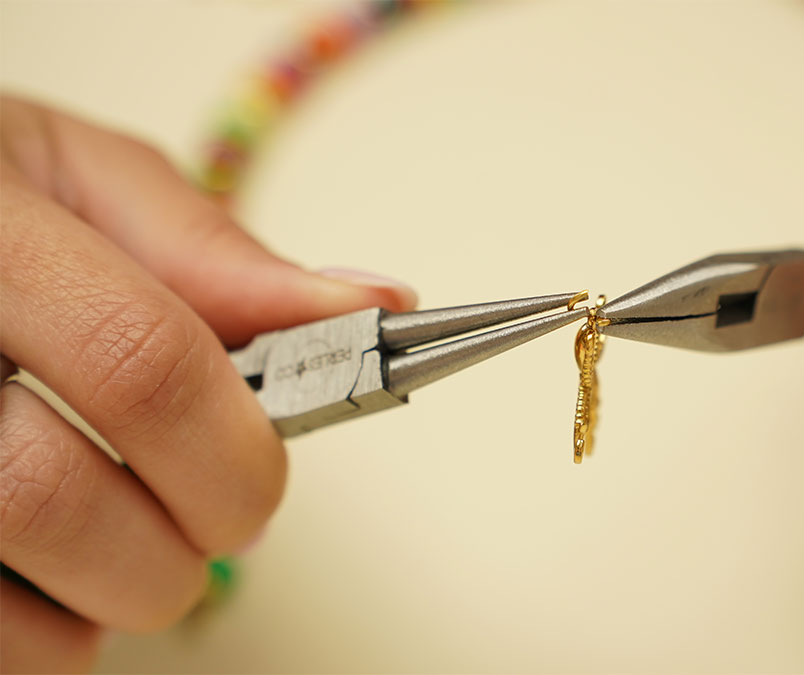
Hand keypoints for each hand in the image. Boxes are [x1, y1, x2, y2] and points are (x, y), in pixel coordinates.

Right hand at [0, 97, 415, 671]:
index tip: (266, 473)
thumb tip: (369, 305)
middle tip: (213, 518)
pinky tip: (50, 576)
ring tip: (128, 543)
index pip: (143, 364)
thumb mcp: (76, 175)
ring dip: (109, 598)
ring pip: (5, 597)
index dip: (233, 444)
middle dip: (183, 539)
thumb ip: (210, 250)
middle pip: (61, 501)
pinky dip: (40, 638)